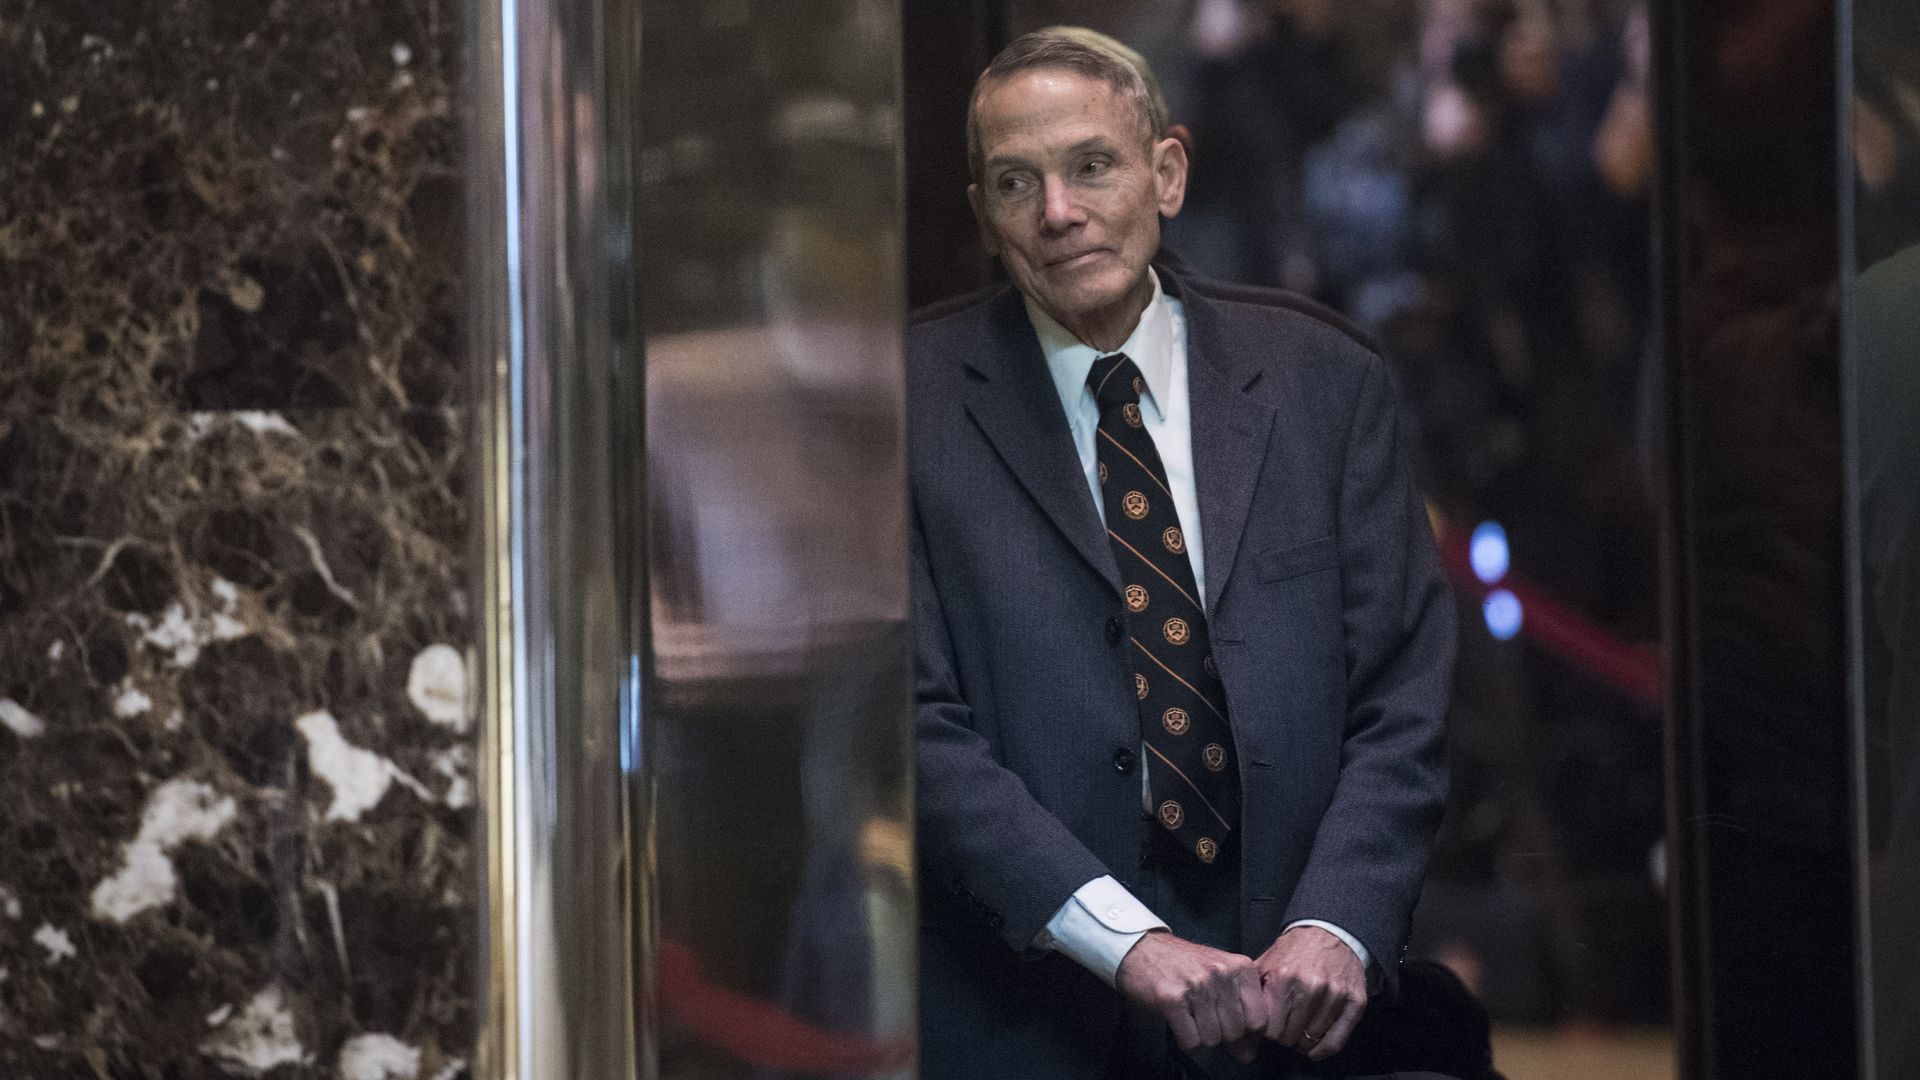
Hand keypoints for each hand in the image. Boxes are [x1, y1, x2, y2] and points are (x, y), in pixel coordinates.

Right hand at [1114, 930, 1268, 1060]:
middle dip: (1219, 1032)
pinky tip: (1178, 1018)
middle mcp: (1222, 973)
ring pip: (1213, 1039)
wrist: (1142, 948)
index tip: (1227, 1017)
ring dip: (1200, 1035)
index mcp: (1240, 967)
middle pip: (1235, 1032)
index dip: (1244, 1028)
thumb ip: (1240, 1015)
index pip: (1259, 1020)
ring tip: (1190, 1012)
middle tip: (1203, 1013)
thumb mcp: (1220, 981)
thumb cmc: (1185, 966)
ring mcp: (1197, 985)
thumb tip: (1249, 1056)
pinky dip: (1185, 1038)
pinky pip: (1191, 1041)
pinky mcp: (1172, 999)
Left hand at [1253, 925, 1367, 1060]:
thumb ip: (1251, 993)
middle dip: (1284, 1035)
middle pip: (1289, 1037)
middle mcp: (1309, 987)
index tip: (1269, 1025)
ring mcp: (1334, 995)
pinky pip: (1336, 1041)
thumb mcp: (1265, 964)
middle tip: (1285, 1026)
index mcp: (1282, 978)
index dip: (1267, 1031)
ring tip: (1299, 1029)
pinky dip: (1323, 1049)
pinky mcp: (1355, 1001)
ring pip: (1311, 1040)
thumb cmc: (1293, 952)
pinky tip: (1315, 1048)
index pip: (1269, 1030)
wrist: (1329, 933)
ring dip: (1303, 1040)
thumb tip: (1242, 1026)